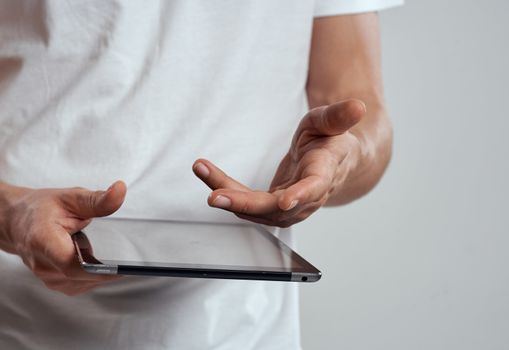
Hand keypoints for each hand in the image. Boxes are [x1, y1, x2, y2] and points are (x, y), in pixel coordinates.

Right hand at [0, 181, 126, 294]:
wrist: (17, 221)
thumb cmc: (41, 208)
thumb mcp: (71, 197)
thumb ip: (97, 200)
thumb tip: (120, 190)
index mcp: (44, 241)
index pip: (73, 265)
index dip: (99, 270)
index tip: (121, 268)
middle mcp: (42, 264)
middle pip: (81, 277)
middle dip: (104, 268)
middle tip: (121, 255)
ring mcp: (46, 277)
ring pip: (83, 283)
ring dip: (98, 272)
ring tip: (101, 252)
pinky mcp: (54, 283)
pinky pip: (79, 285)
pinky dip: (91, 276)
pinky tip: (94, 262)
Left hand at [192, 99, 364, 226]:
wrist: (330, 165)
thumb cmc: (329, 141)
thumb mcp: (331, 123)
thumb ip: (339, 117)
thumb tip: (359, 106)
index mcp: (324, 174)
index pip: (314, 188)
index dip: (300, 196)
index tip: (285, 201)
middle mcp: (305, 198)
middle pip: (274, 208)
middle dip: (244, 204)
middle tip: (215, 195)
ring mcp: (288, 207)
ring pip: (254, 209)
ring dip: (226, 194)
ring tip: (202, 169)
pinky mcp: (272, 207)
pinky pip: (245, 203)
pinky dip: (225, 189)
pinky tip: (206, 172)